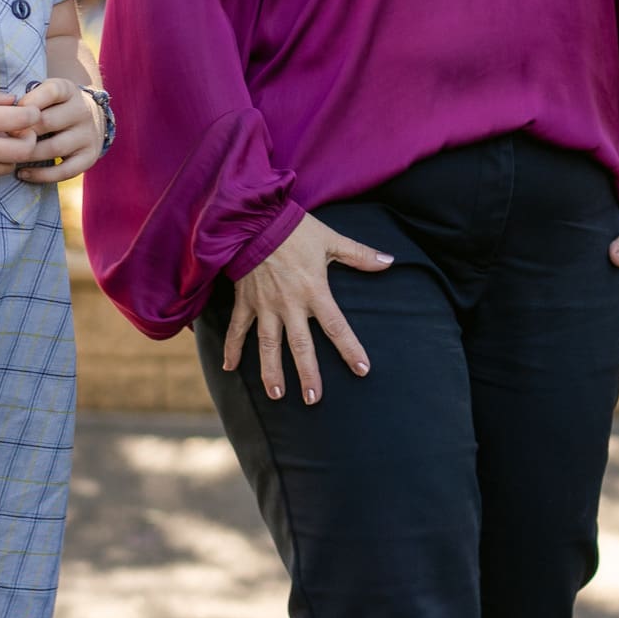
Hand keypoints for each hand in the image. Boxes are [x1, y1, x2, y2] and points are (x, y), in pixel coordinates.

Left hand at [12, 77, 104, 183]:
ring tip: (9, 157)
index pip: (50, 92)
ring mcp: (88, 135)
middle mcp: (82, 111)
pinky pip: (65, 171)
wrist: (91, 117)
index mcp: (69, 91)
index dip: (26, 104)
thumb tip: (1, 115)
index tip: (10, 115)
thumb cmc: (54, 105)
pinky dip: (41, 175)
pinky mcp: (89, 157)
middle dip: (21, 133)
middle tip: (2, 140)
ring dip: (28, 154)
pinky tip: (23, 173)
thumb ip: (26, 100)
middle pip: (47, 122)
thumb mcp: (44, 92)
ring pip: (54, 148)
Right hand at [224, 214, 395, 402]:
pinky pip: (236, 329)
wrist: (254, 218)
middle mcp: (289, 304)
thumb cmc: (294, 228)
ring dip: (271, 371)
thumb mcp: (331, 239)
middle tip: (314, 399)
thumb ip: (360, 255)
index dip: (350, 349)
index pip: (336, 326)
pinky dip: (231, 348)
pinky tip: (228, 368)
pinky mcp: (244, 301)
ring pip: (268, 345)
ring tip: (277, 395)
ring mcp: (264, 305)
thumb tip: (390, 261)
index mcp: (314, 291)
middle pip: (301, 346)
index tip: (362, 370)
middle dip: (308, 374)